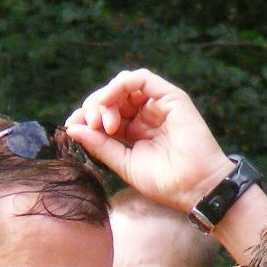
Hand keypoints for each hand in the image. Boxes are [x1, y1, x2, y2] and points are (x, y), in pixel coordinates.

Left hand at [64, 69, 234, 211]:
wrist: (194, 187)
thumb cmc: (164, 181)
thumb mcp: (123, 163)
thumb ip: (99, 144)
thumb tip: (71, 128)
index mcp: (133, 131)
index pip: (104, 113)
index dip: (85, 116)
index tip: (72, 126)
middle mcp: (145, 114)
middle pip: (110, 97)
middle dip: (94, 107)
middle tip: (92, 126)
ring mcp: (157, 104)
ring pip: (123, 85)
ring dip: (105, 98)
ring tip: (103, 121)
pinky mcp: (170, 97)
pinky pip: (141, 79)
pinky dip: (120, 85)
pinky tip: (108, 100)